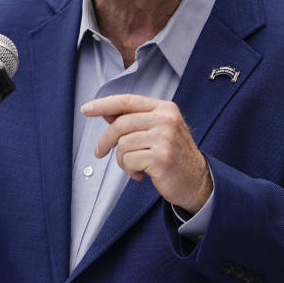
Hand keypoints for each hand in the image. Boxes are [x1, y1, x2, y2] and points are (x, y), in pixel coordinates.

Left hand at [82, 94, 211, 212]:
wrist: (197, 182)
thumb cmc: (173, 156)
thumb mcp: (157, 131)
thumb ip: (134, 120)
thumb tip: (105, 112)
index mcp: (164, 108)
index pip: (127, 101)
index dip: (104, 104)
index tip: (86, 109)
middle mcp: (166, 119)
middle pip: (120, 124)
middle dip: (105, 141)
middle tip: (99, 152)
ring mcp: (165, 138)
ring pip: (122, 145)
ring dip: (122, 160)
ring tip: (135, 166)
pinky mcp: (161, 157)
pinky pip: (128, 161)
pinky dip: (129, 170)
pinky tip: (142, 174)